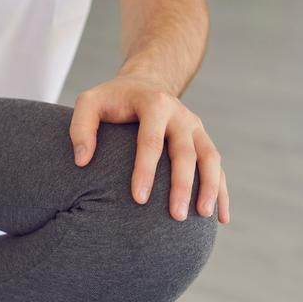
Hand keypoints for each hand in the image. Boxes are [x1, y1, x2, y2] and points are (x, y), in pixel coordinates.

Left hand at [69, 74, 228, 223]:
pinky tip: (221, 218)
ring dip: (210, 188)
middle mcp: (181, 115)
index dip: (146, 170)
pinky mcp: (204, 141)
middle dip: (182, 185)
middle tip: (176, 216)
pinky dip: (221, 192)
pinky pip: (218, 168)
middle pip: (186, 153)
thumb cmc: (114, 99)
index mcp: (154, 104)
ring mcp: (196, 129)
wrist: (148, 83)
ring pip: (210, 158)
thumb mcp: (90, 101)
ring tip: (203, 215)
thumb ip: (81, 127)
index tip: (139, 199)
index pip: (151, 140)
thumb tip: (82, 161)